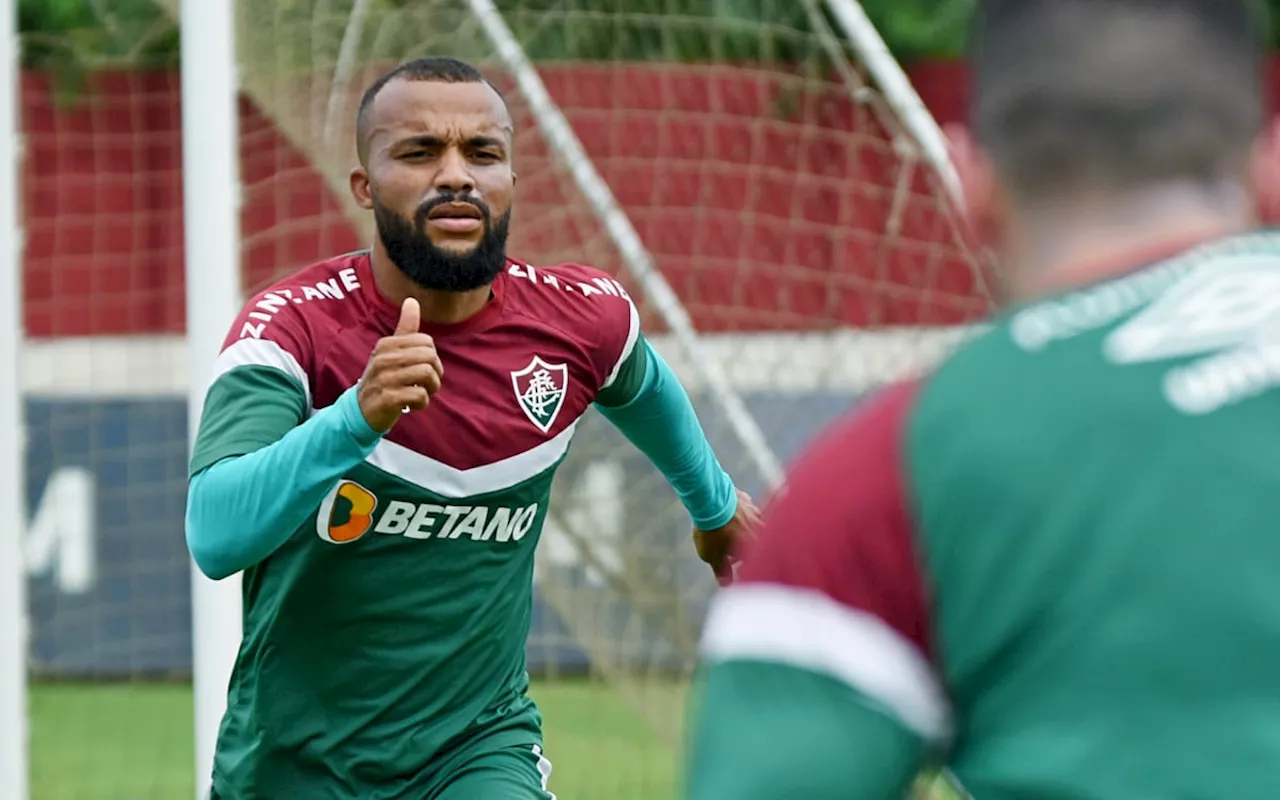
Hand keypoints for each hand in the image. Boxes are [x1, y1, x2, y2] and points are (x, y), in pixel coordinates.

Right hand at [357, 298, 443, 431]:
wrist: (361, 410)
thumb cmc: (383, 378)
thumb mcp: (391, 351)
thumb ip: (405, 328)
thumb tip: (412, 300)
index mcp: (387, 345)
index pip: (426, 341)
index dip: (432, 357)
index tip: (422, 368)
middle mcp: (384, 358)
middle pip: (429, 356)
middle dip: (435, 373)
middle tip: (426, 383)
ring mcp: (384, 378)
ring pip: (427, 374)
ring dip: (431, 388)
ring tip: (421, 393)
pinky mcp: (388, 398)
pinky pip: (419, 395)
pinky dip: (422, 402)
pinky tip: (413, 405)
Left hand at [693, 489, 760, 586]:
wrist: (709, 497)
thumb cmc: (712, 530)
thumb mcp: (712, 556)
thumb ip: (722, 571)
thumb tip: (726, 584)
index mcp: (754, 544)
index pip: (753, 562)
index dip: (741, 567)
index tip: (732, 569)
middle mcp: (759, 528)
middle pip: (753, 543)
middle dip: (741, 550)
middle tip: (726, 553)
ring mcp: (754, 511)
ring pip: (751, 526)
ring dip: (740, 532)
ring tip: (724, 534)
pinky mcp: (746, 499)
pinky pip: (745, 511)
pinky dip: (738, 517)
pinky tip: (726, 517)